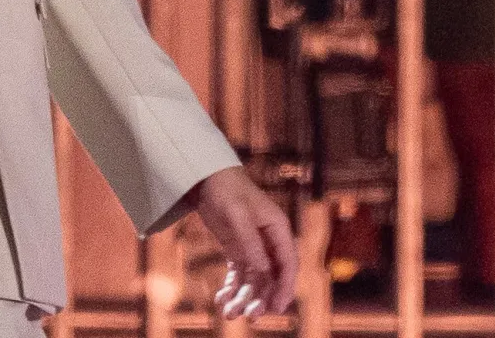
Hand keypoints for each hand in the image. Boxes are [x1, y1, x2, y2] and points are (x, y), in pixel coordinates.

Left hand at [185, 167, 297, 320]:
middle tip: (249, 315)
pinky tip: (221, 299)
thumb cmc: (226, 190)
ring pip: (255, 280)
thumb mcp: (237, 215)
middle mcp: (270, 241)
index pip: (288, 264)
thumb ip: (250, 242)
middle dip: (262, 298)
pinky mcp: (239, 249)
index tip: (276, 308)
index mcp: (278, 229)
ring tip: (228, 312)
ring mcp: (254, 246)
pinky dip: (232, 289)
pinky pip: (240, 275)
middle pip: (272, 277)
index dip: (284, 288)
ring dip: (244, 298)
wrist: (206, 177)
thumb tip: (264, 270)